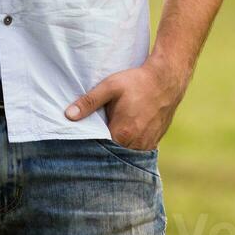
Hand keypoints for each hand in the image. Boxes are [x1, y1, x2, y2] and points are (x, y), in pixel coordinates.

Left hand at [64, 56, 190, 149]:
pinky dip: (130, 146)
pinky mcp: (155, 142)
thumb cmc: (136, 82)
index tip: (83, 138)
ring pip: (126, 153)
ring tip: (111, 134)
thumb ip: (89, 102)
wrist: (165, 81)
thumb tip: (69, 115)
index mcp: (122, 133)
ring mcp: (147, 145)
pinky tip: (125, 134)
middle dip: (104, 147)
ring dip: (117, 147)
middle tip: (96, 135)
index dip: (91, 144)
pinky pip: (137, 151)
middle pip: (113, 153)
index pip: (99, 149)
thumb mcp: (110, 87)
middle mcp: (136, 144)